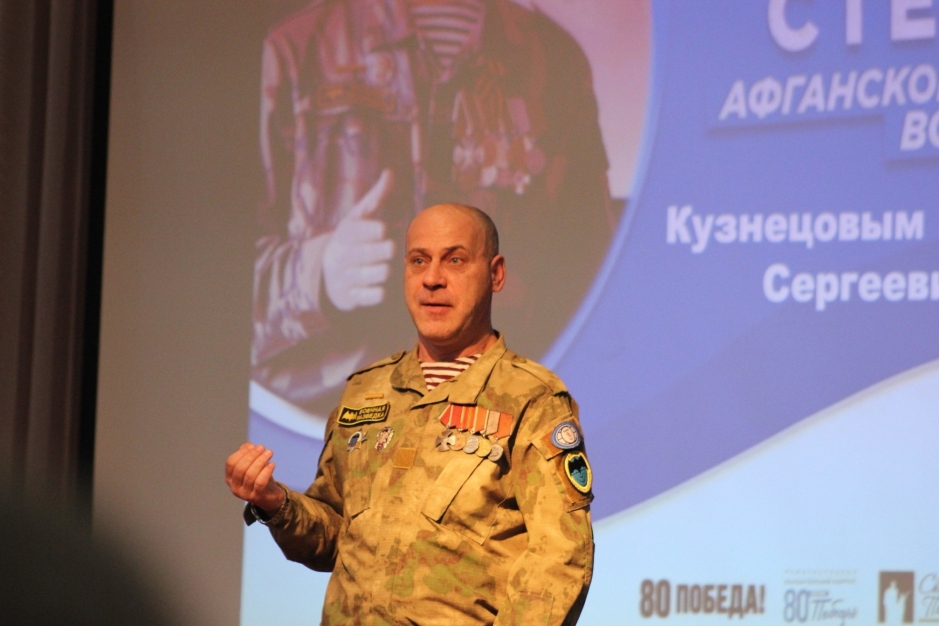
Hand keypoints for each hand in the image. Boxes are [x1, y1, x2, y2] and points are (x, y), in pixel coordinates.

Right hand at [225, 443, 284, 514]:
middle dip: (252, 455)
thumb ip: (248, 454)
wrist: (271, 498)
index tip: (253, 446)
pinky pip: (260, 482)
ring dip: (261, 461)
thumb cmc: (259, 477)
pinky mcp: (257, 497)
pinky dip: (266, 471)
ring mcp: (245, 494)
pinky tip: (272, 464)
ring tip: (269, 453)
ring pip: (251, 474)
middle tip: (262, 448)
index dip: (242, 452)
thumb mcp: (252, 465)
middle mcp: (234, 487)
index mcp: (230, 478)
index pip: (231, 462)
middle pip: (241, 468)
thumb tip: (248, 446)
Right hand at [321, 169, 394, 310]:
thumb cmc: (353, 239)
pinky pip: (371, 296)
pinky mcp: (349, 297)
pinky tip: (379, 286)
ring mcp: (344, 277)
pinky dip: (377, 292)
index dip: (372, 230)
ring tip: (382, 267)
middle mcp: (341, 255)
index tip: (381, 229)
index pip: (358, 230)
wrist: (327, 272)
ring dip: (382, 270)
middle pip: (370, 252)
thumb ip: (376, 196)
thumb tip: (389, 173)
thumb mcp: (360, 217)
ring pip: (375, 273)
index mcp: (345, 233)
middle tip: (388, 248)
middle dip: (382, 250)